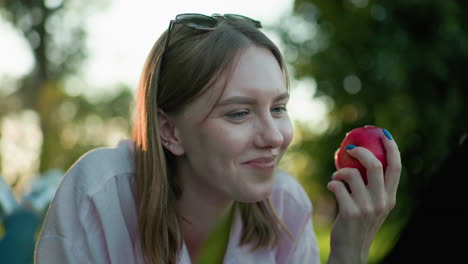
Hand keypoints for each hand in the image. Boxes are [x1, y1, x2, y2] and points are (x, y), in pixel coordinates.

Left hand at [326, 131, 400, 263]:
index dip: (392, 147)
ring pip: (352, 174)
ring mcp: (366, 208)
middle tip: (349, 148)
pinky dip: (332, 183)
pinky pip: (337, 186)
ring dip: (339, 171)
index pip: (396, 167)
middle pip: (375, 165)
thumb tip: (361, 156)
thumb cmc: (358, 223)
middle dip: (360, 151)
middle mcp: (382, 202)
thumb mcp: (372, 206)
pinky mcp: (350, 212)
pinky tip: (331, 187)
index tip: (383, 134)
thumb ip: (373, 187)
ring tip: (336, 177)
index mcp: (390, 198)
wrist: (350, 250)